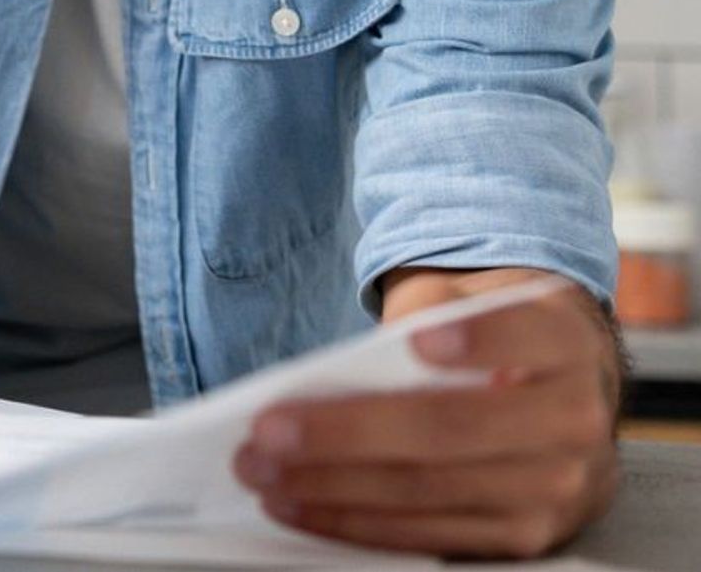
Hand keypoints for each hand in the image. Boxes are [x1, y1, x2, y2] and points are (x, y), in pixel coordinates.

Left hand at [233, 267, 620, 558]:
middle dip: (349, 433)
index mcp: (564, 344)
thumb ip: (431, 310)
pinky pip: (430, 537)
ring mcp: (556, 489)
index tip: (419, 341)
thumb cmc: (492, 335)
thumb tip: (360, 359)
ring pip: (430, 491)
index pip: (526, 336)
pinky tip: (299, 506)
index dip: (479, 341)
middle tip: (268, 430)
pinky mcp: (523, 537)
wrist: (564, 388)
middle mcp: (573, 421)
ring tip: (262, 471)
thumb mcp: (472, 297)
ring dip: (334, 487)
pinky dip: (355, 523)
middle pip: (452, 429)